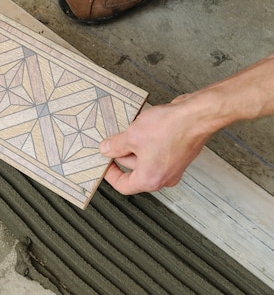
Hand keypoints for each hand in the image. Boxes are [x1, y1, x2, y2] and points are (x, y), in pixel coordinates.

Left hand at [100, 53, 273, 194]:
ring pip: (145, 157)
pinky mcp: (178, 152)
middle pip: (134, 170)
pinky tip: (142, 125)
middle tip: (113, 140)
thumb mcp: (132, 136)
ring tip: (129, 129)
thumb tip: (106, 149)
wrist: (197, 115)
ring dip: (135, 144)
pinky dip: (147, 140)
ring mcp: (173, 165)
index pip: (123, 186)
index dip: (110, 174)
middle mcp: (164, 176)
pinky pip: (156, 149)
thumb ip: (115, 145)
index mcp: (150, 179)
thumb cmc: (171, 128)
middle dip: (122, 154)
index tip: (104, 163)